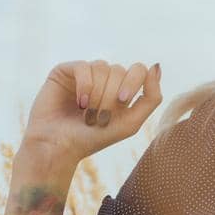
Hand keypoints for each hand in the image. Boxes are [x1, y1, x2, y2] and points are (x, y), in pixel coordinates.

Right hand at [22, 59, 162, 163]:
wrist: (58, 148)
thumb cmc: (93, 139)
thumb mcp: (130, 124)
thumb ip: (151, 98)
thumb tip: (156, 66)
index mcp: (121, 89)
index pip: (138, 70)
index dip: (133, 82)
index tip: (122, 100)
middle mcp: (104, 79)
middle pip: (120, 70)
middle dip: (111, 96)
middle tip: (99, 117)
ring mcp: (85, 74)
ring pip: (102, 68)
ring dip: (98, 95)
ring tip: (87, 114)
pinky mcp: (65, 71)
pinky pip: (83, 67)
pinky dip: (85, 86)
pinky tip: (80, 102)